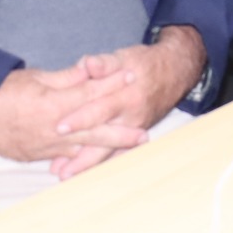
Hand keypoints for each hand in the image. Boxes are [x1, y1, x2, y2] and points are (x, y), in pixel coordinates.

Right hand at [0, 61, 141, 162]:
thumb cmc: (0, 91)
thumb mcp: (34, 77)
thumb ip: (66, 77)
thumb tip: (90, 69)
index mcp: (53, 105)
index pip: (90, 93)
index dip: (112, 83)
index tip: (131, 75)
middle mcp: (53, 129)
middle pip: (94, 128)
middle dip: (121, 129)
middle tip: (144, 130)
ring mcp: (46, 146)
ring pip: (83, 147)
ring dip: (108, 147)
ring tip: (129, 146)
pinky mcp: (37, 156)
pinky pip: (66, 158)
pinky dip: (83, 159)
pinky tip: (99, 159)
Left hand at [46, 26, 206, 178]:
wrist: (173, 73)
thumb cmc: (143, 64)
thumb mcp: (125, 57)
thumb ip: (105, 63)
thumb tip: (88, 63)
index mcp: (127, 96)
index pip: (101, 109)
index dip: (80, 118)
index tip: (59, 128)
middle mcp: (132, 117)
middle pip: (104, 140)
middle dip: (81, 156)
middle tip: (60, 170)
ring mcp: (134, 130)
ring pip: (109, 152)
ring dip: (87, 165)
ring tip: (64, 176)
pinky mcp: (134, 136)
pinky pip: (117, 154)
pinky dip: (99, 163)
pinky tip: (81, 172)